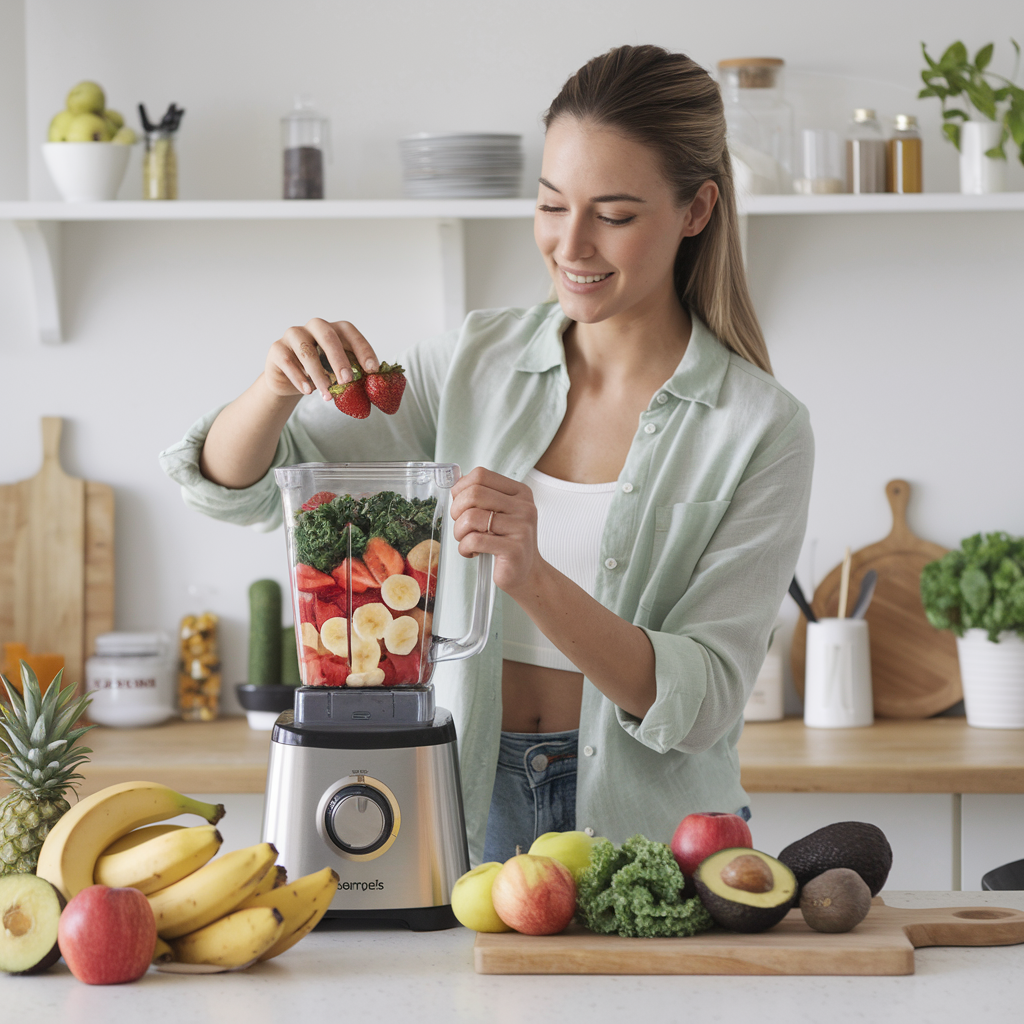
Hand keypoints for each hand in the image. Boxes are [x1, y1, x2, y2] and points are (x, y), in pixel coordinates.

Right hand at [264, 318, 379, 402]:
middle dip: (339, 359)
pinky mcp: (277, 348)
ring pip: (306, 350)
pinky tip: (308, 391)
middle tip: (348, 380)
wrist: (290, 383)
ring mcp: (293, 335)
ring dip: (318, 375)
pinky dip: (299, 378)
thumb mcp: (338, 373)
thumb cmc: (321, 374)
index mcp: (333, 329)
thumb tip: (376, 387)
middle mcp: (314, 327)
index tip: (372, 369)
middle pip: (327, 335)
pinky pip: (287, 361)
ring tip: (327, 395)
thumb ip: (354, 374)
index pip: (349, 332)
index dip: (362, 349)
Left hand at [449, 467, 544, 594]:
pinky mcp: (514, 549)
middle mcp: (524, 507)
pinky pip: (475, 540)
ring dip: (459, 531)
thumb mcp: (499, 513)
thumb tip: (455, 487)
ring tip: (466, 540)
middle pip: (474, 494)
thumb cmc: (507, 542)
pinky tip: (472, 552)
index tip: (460, 504)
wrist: (526, 572)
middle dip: (457, 511)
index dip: (461, 488)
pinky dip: (464, 548)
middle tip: (461, 525)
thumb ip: (482, 498)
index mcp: (519, 492)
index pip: (481, 475)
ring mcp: (521, 528)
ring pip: (471, 517)